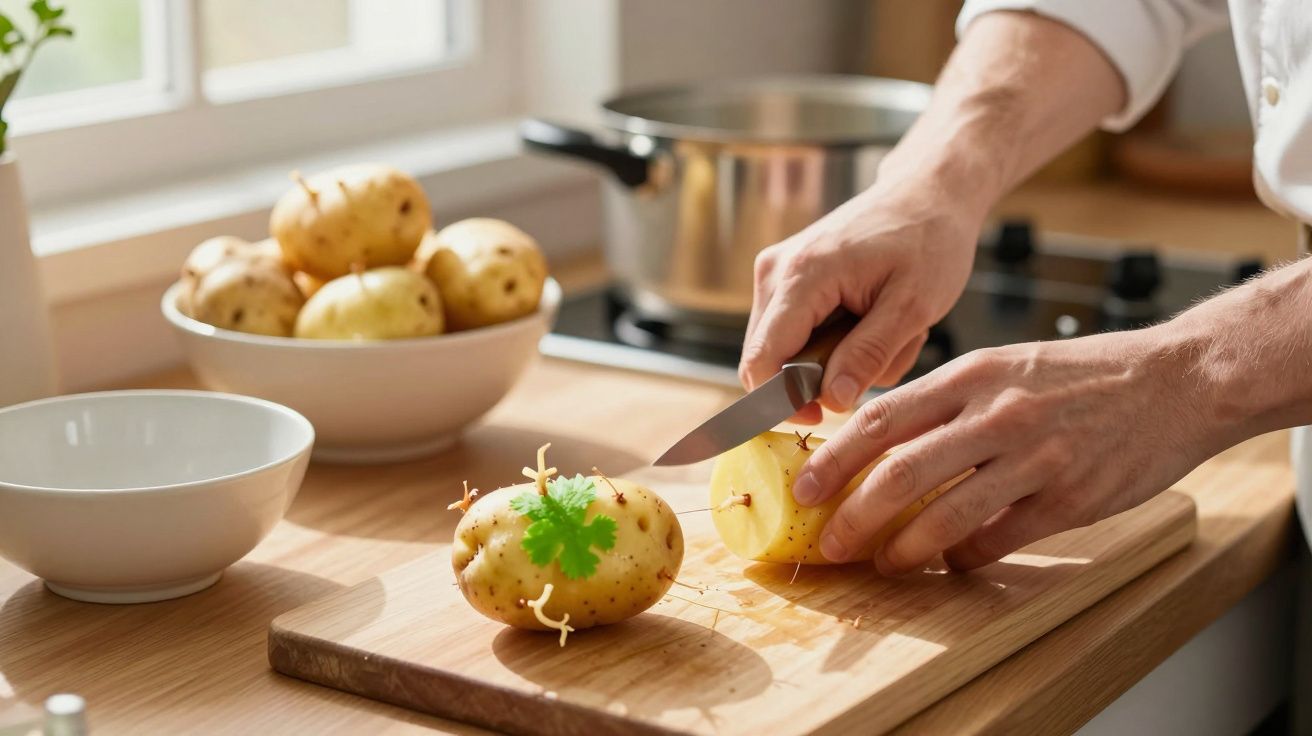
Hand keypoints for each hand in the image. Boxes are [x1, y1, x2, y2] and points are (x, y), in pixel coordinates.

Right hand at [738, 185, 981, 421]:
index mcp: (803, 276)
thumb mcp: (913, 305)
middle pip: (765, 360)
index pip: (763, 361)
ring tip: (883, 337)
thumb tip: (831, 401)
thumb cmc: (928, 240)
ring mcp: (776, 272)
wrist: (927, 193)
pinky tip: (869, 324)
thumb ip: (868, 355)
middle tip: (875, 365)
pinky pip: (793, 333)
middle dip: (815, 380)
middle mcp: (775, 272)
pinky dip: (830, 343)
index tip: (822, 419)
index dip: (782, 403)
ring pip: (781, 351)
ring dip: (829, 361)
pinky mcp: (785, 277)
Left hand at [794, 327, 1220, 573]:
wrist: (1176, 380)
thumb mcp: (1004, 366)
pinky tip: (952, 563)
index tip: (804, 488)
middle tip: (832, 542)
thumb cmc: (1081, 376)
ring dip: (905, 548)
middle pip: (901, 473)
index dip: (835, 459)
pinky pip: (1000, 539)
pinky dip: (966, 557)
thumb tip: (880, 442)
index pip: (883, 419)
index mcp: (972, 375)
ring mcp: (1035, 457)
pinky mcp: (1070, 497)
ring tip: (885, 562)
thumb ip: (946, 401)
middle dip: (855, 515)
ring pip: (946, 514)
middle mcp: (997, 413)